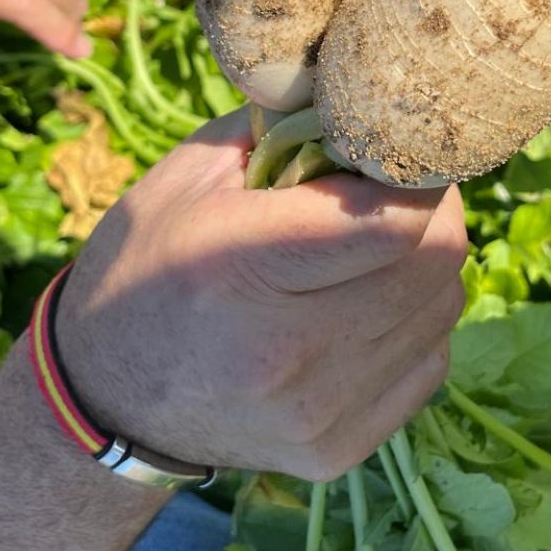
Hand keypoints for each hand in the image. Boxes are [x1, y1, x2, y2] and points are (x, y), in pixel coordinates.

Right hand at [56, 110, 468, 480]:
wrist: (107, 401)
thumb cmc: (144, 266)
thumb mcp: (186, 176)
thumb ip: (278, 128)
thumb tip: (360, 100)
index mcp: (241, 264)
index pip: (393, 219)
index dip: (418, 173)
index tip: (402, 152)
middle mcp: (289, 350)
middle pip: (435, 260)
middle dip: (433, 208)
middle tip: (398, 188)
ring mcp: (319, 410)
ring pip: (442, 309)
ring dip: (427, 262)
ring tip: (379, 244)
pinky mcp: (340, 450)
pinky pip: (429, 362)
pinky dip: (416, 320)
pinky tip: (370, 302)